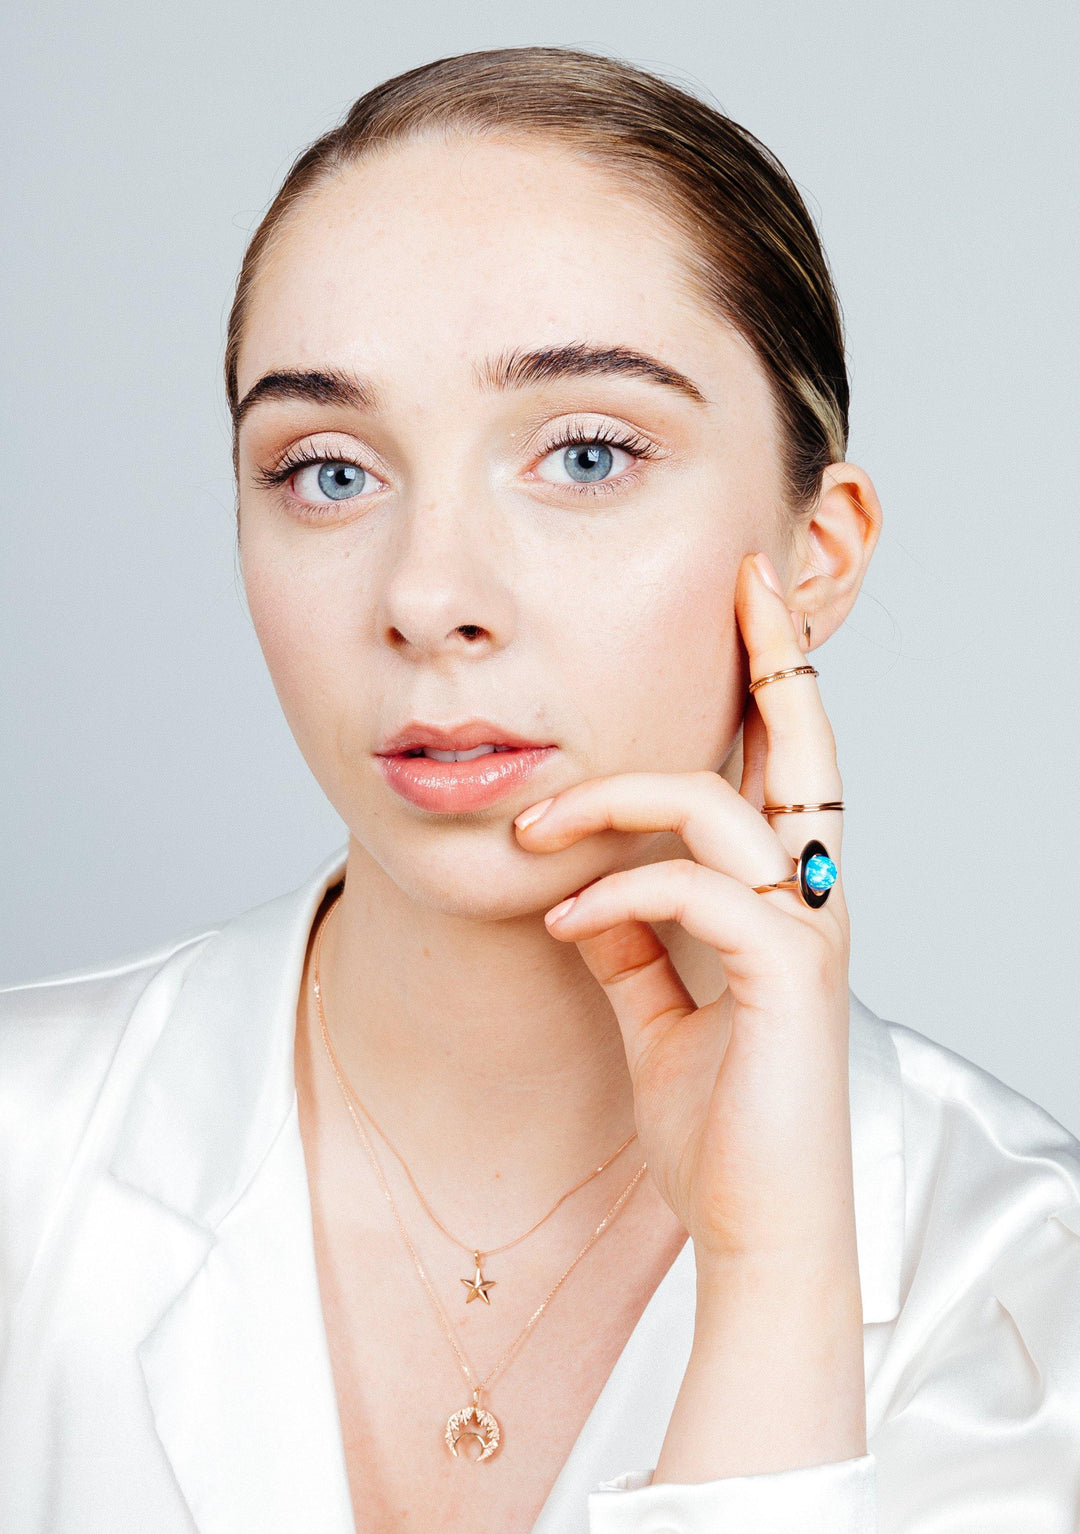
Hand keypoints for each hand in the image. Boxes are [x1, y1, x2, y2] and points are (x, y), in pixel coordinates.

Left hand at [514, 551, 853, 1266]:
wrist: (756, 1228)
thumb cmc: (717, 1123)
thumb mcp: (654, 1008)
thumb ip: (631, 939)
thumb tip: (585, 887)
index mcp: (786, 899)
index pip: (787, 767)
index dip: (773, 681)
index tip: (747, 603)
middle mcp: (812, 899)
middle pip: (805, 748)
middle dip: (774, 656)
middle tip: (743, 579)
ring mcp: (807, 933)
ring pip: (720, 808)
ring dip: (614, 801)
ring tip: (537, 826)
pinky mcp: (787, 976)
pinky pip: (693, 893)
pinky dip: (615, 893)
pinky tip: (561, 920)